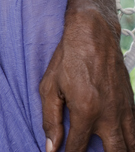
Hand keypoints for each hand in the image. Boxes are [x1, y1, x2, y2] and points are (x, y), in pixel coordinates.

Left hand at [40, 7, 134, 151]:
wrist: (93, 35)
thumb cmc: (67, 60)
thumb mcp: (50, 87)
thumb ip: (50, 119)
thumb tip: (51, 147)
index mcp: (86, 111)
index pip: (78, 149)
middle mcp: (109, 115)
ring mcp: (124, 110)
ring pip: (131, 146)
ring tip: (108, 151)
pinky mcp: (132, 104)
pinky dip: (130, 142)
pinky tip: (121, 144)